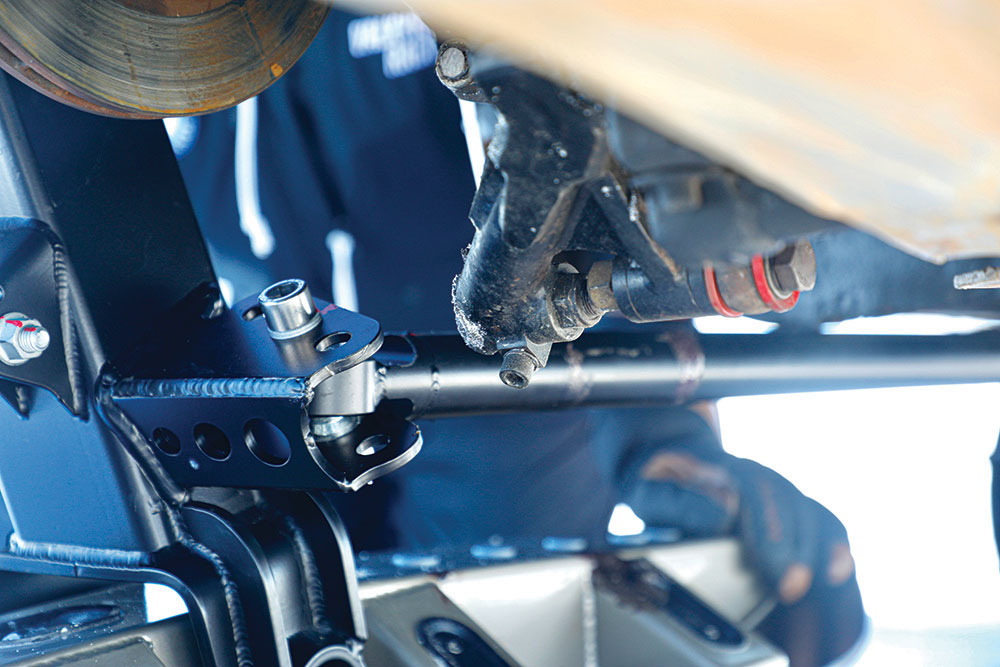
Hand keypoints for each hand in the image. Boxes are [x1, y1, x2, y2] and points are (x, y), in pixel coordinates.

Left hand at [635, 451, 854, 604]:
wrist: (670, 461)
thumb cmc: (659, 482)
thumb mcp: (648, 488)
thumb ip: (679, 501)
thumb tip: (725, 511)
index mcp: (720, 468)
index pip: (755, 490)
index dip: (770, 529)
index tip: (772, 564)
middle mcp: (755, 476)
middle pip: (787, 504)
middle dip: (793, 547)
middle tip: (792, 586)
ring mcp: (775, 491)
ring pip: (809, 511)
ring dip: (820, 547)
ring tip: (826, 579)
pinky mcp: (789, 510)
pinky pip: (821, 520)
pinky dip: (834, 542)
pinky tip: (839, 569)